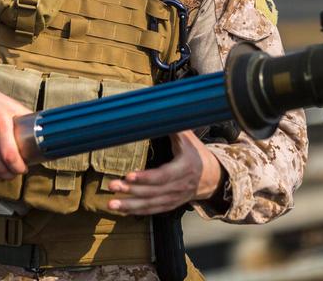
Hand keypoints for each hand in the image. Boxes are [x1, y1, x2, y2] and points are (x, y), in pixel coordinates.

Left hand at [106, 131, 221, 214]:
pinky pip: (152, 210)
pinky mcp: (170, 205)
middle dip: (131, 190)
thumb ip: (174, 128)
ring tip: (111, 204)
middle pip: (153, 192)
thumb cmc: (196, 153)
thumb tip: (160, 112)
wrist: (212, 176)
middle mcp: (179, 186)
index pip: (163, 176)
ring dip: (130, 205)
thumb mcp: (189, 138)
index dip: (146, 177)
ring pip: (151, 204)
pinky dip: (136, 211)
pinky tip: (122, 209)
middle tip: (112, 185)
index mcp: (184, 168)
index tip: (129, 175)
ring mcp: (174, 198)